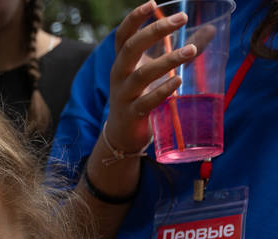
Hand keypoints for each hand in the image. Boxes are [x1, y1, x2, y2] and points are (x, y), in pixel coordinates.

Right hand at [106, 1, 197, 152]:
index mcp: (122, 61)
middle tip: (181, 19)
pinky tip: (178, 81)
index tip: (152, 3)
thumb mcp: (156, 71)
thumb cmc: (141, 96)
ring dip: (168, 60)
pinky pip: (147, 101)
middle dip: (156, 31)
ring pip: (142, 74)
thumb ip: (181, 50)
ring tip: (191, 50)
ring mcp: (124, 95)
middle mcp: (119, 75)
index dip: (134, 18)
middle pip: (131, 48)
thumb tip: (211, 29)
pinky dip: (163, 91)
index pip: (123, 35)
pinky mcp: (132, 114)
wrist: (123, 134)